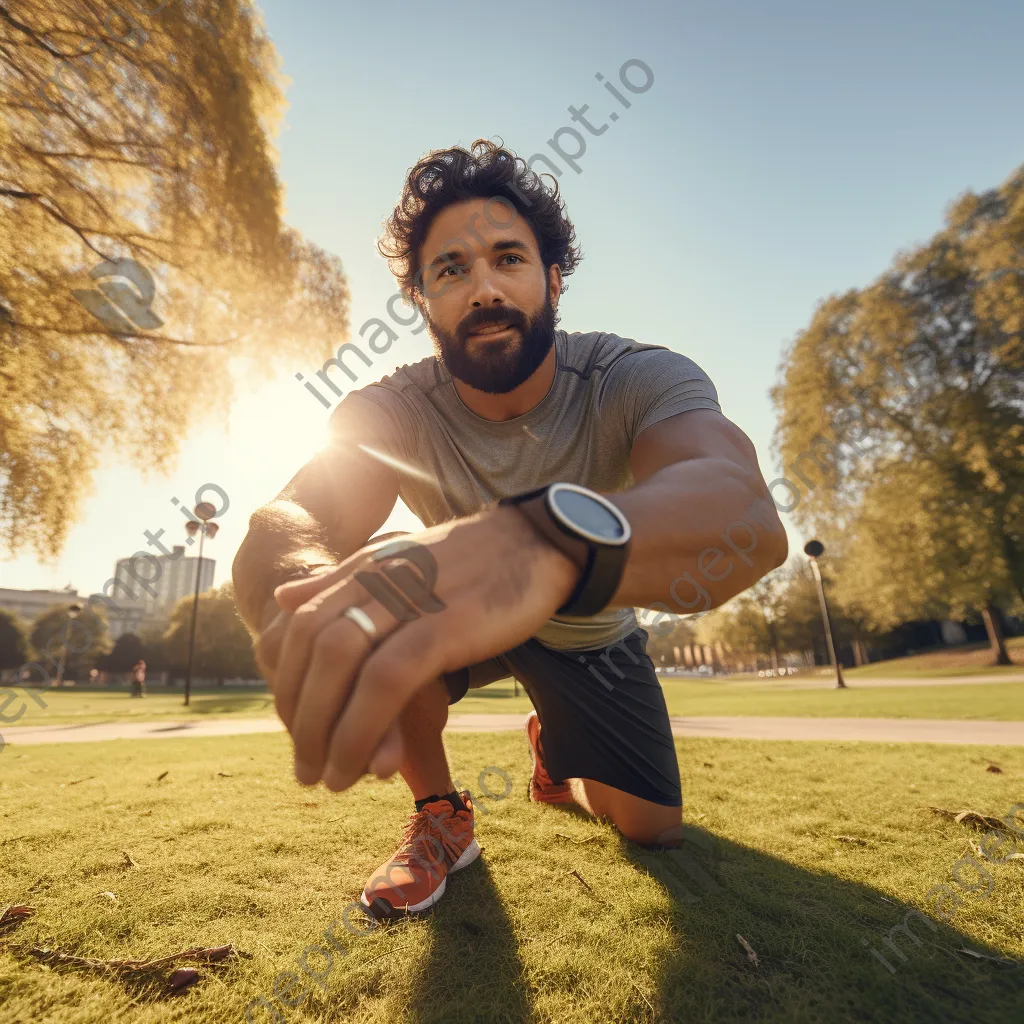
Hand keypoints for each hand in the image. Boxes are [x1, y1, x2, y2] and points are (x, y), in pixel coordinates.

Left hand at [268, 507, 578, 792]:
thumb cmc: (475, 559)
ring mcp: (410, 602)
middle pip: (313, 651)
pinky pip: (388, 681)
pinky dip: (367, 726)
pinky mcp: (444, 626)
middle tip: (304, 770)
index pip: (302, 629)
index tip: (296, 731)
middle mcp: (378, 582)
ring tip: (328, 779)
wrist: (539, 541)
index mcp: (366, 570)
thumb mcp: (401, 563)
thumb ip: (342, 582)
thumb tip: (284, 598)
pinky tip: (368, 765)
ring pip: (342, 665)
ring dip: (327, 731)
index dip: (290, 686)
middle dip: (300, 717)